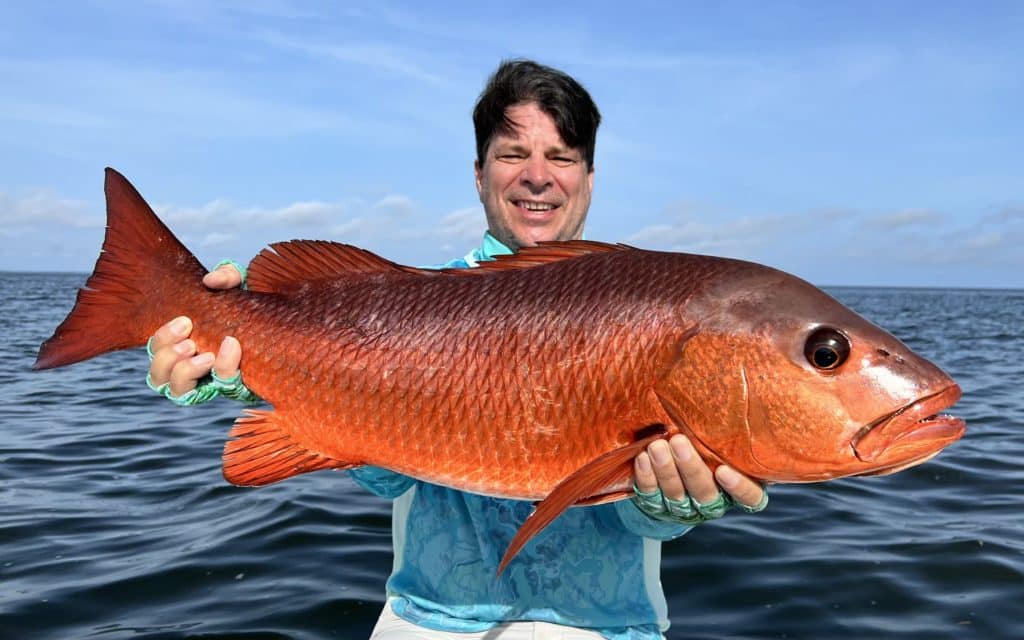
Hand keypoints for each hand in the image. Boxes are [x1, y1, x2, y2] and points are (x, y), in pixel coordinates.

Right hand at [147, 263, 242, 397]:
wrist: (288, 323)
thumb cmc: (255, 307)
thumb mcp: (240, 286)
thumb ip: (227, 277)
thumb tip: (209, 281)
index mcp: (185, 343)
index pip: (158, 349)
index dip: (163, 339)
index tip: (186, 321)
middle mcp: (192, 367)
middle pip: (158, 375)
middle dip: (168, 357)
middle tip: (191, 342)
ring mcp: (211, 382)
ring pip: (176, 390)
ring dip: (185, 372)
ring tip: (206, 356)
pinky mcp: (235, 388)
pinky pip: (221, 387)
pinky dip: (222, 369)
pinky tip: (230, 353)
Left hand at [634, 434, 764, 518]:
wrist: (669, 465)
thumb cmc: (706, 441)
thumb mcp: (721, 438)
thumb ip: (729, 429)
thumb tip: (736, 390)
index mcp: (737, 487)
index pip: (750, 498)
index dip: (739, 488)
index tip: (723, 470)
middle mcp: (713, 501)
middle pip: (705, 493)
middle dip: (690, 468)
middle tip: (678, 442)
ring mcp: (684, 506)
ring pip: (676, 494)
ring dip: (665, 470)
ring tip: (657, 446)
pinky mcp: (657, 505)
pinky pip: (651, 494)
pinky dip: (646, 476)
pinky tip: (643, 457)